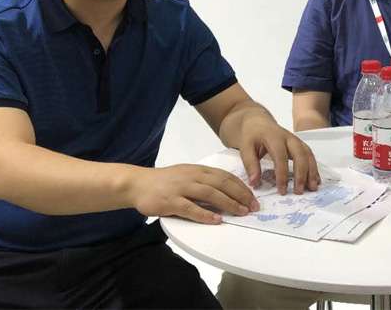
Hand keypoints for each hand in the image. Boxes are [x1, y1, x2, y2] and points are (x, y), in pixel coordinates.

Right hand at [129, 164, 259, 224]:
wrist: (137, 183)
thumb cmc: (165, 181)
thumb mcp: (187, 175)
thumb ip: (204, 181)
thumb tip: (227, 191)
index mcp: (198, 169)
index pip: (225, 176)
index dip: (241, 186)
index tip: (253, 197)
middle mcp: (192, 176)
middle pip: (222, 183)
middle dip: (241, 195)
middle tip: (253, 207)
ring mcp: (181, 188)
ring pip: (210, 194)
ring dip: (228, 203)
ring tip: (241, 212)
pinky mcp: (170, 201)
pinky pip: (190, 208)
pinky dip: (205, 214)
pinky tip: (216, 220)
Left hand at [238, 114, 319, 194]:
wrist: (258, 121)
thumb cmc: (252, 135)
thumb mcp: (245, 147)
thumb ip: (250, 164)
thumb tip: (255, 183)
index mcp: (274, 137)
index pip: (280, 156)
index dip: (282, 174)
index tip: (282, 190)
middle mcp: (288, 137)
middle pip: (300, 154)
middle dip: (301, 174)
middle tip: (299, 192)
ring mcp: (296, 140)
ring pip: (308, 154)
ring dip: (312, 171)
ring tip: (312, 188)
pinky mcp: (299, 144)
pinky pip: (309, 155)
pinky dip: (314, 168)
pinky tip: (315, 180)